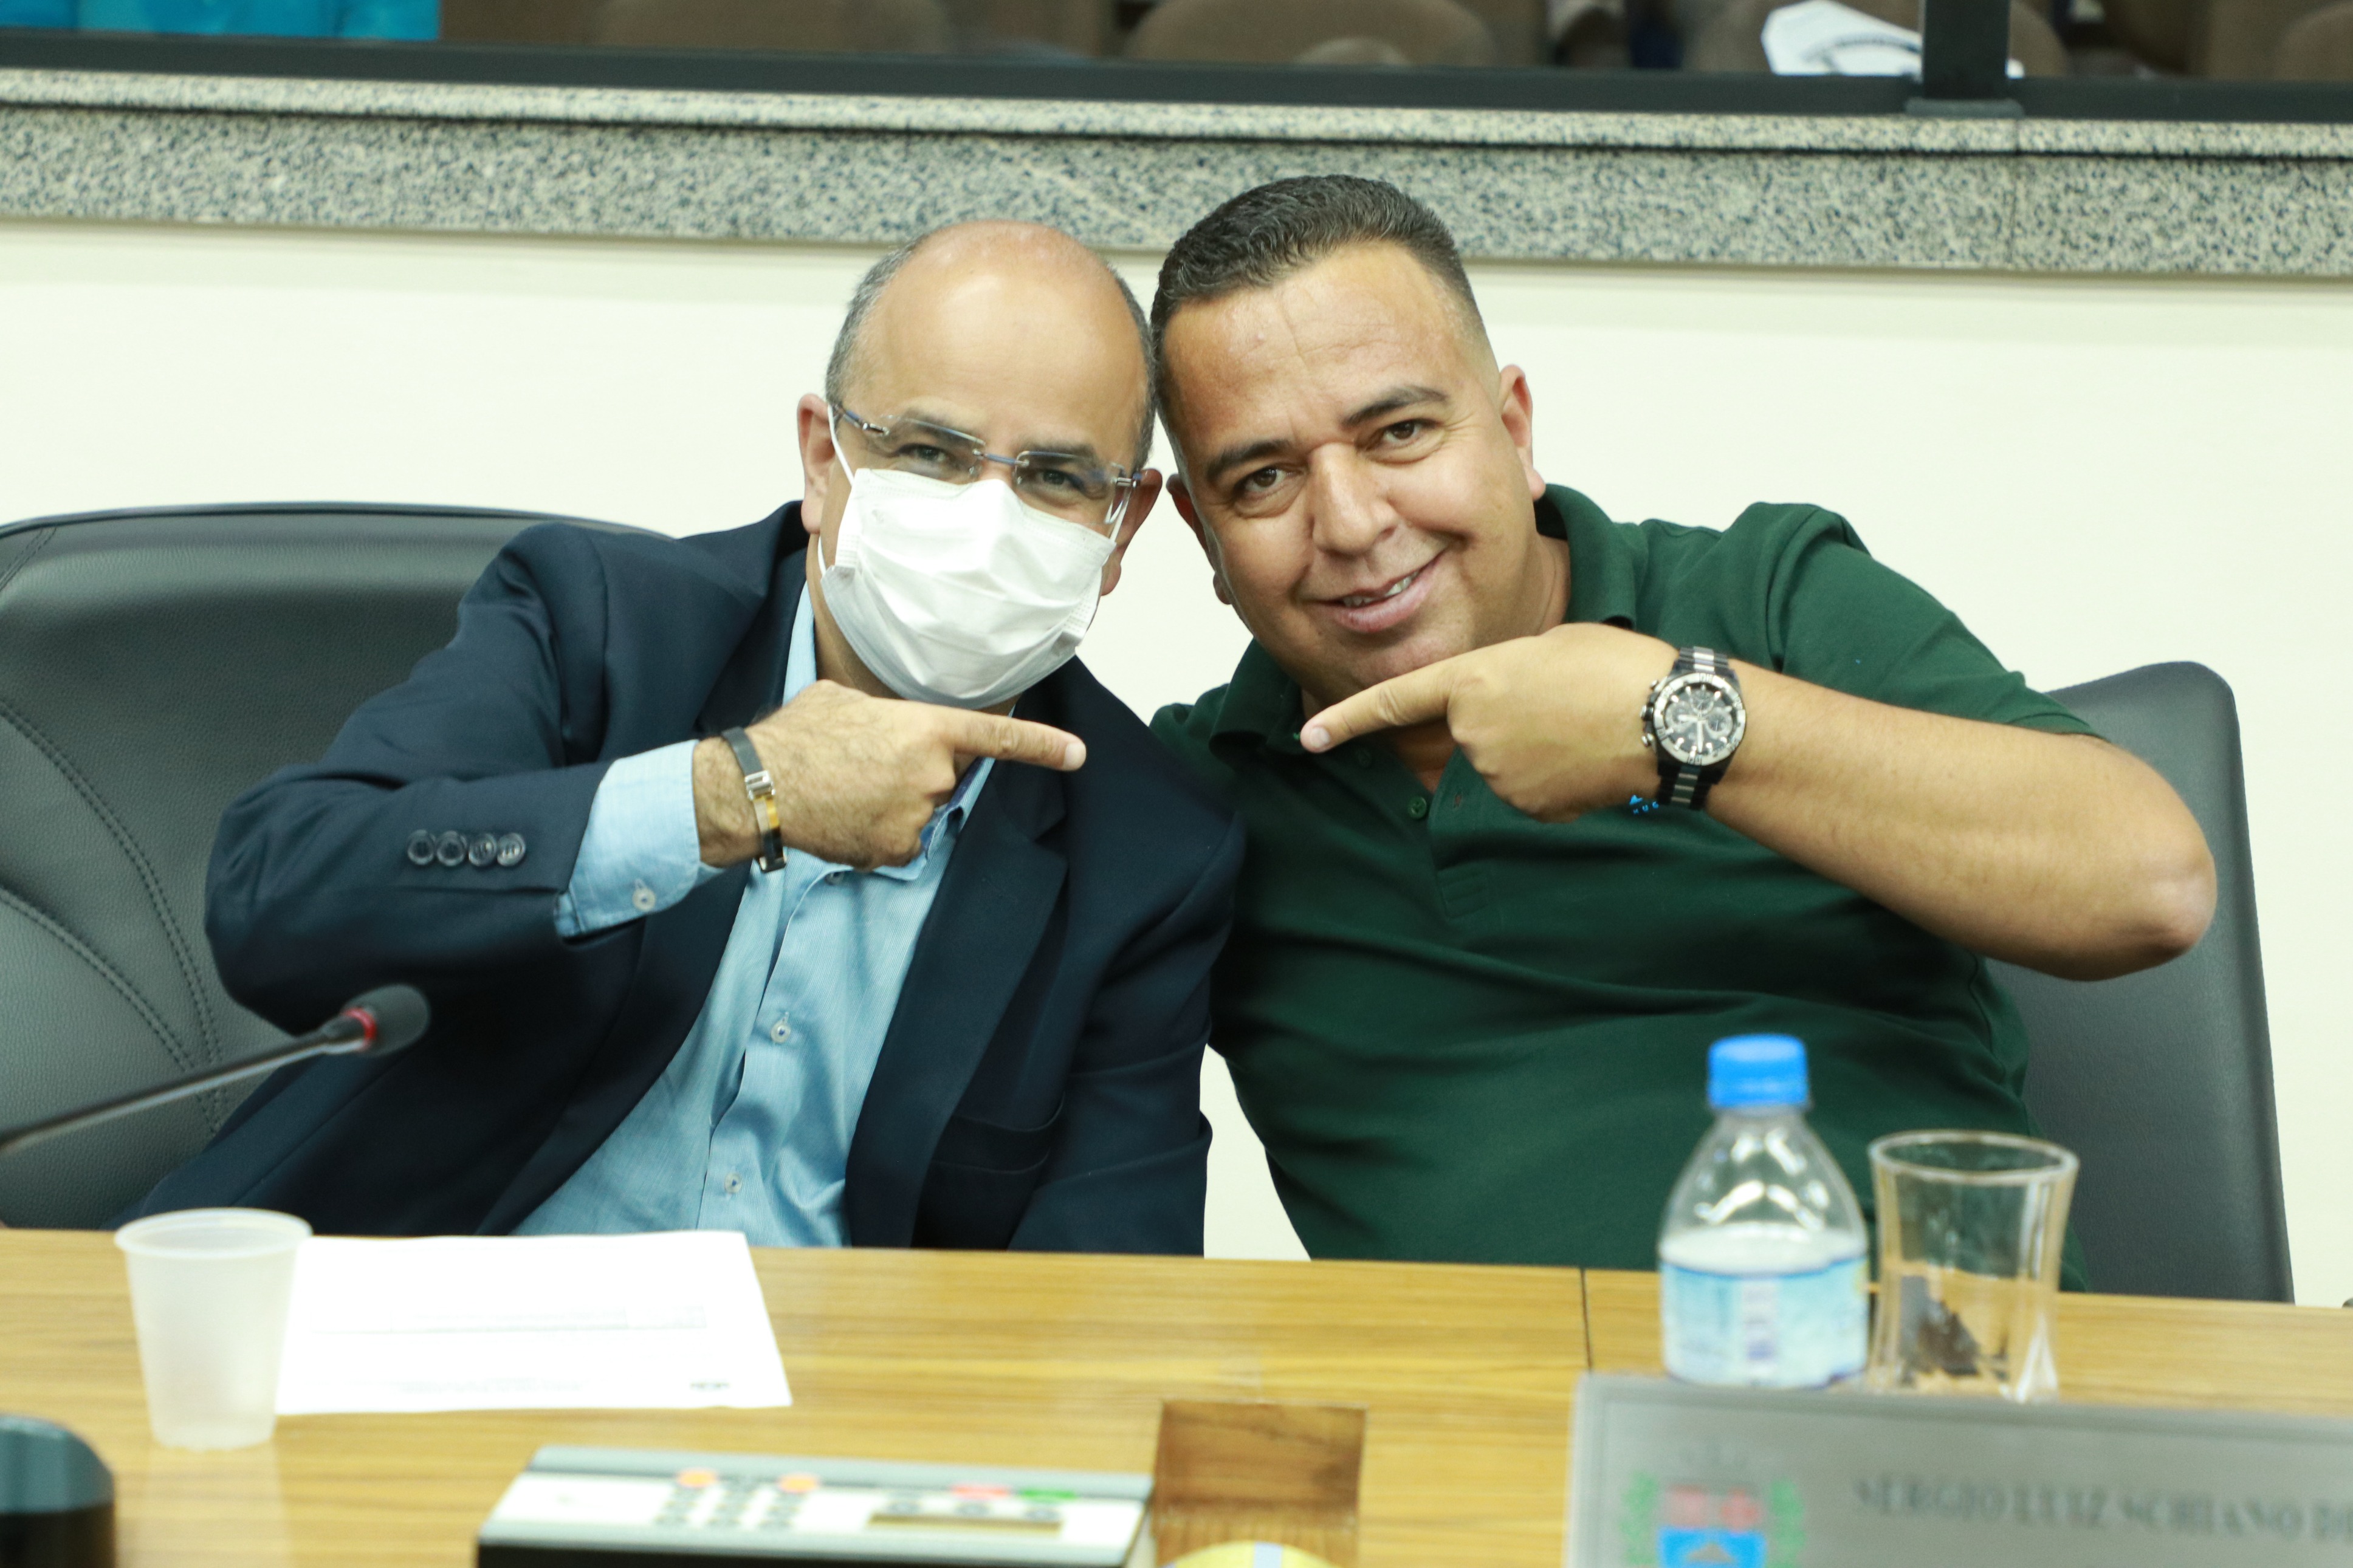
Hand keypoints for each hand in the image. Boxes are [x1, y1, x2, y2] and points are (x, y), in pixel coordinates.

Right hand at [694, 681, 1083, 869]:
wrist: (763, 787)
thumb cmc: (799, 735)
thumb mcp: (846, 700)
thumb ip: (886, 713)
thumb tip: (888, 724)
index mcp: (927, 728)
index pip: (998, 737)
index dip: (1042, 745)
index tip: (1078, 754)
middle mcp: (933, 773)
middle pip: (944, 776)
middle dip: (915, 771)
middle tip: (865, 765)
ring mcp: (917, 815)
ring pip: (920, 809)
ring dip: (893, 801)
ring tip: (847, 788)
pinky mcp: (897, 849)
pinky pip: (901, 840)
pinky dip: (879, 832)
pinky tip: (848, 817)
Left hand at [1301, 623, 1677, 821]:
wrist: (1669, 719)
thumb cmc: (1617, 668)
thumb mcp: (1549, 647)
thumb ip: (1505, 676)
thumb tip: (1504, 714)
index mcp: (1472, 680)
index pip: (1394, 702)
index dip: (1347, 719)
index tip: (1309, 737)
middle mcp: (1472, 733)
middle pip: (1473, 731)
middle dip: (1509, 721)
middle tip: (1564, 700)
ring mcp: (1498, 777)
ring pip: (1505, 764)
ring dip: (1536, 750)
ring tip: (1584, 726)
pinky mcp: (1530, 809)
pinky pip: (1531, 793)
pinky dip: (1557, 781)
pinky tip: (1590, 758)